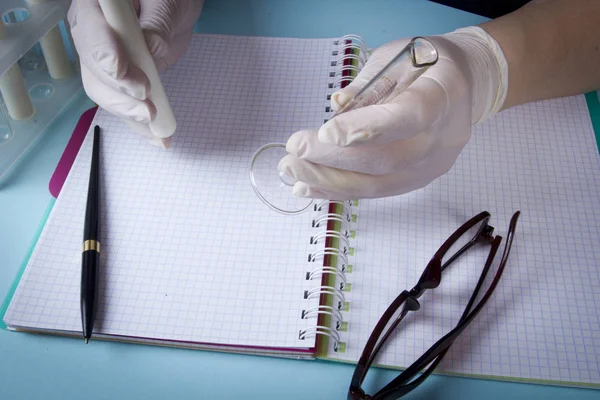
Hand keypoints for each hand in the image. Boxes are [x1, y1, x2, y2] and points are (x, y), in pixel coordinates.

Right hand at [68, 0, 203, 145]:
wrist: (175, 10)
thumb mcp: (165, 4)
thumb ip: (156, 23)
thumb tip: (150, 47)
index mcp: (95, 11)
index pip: (89, 33)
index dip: (102, 54)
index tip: (121, 70)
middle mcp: (93, 39)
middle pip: (94, 73)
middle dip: (119, 94)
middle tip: (146, 106)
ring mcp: (106, 66)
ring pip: (107, 96)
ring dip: (129, 114)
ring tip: (155, 124)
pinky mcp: (123, 85)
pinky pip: (126, 107)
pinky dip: (142, 126)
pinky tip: (159, 138)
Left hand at [279, 27, 507, 199]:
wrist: (465, 87)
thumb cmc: (428, 65)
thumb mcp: (400, 56)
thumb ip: (370, 82)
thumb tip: (337, 106)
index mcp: (444, 95)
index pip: (408, 117)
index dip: (368, 129)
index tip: (325, 133)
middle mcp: (443, 138)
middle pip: (387, 160)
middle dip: (334, 159)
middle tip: (294, 151)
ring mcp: (432, 166)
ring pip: (379, 184)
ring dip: (329, 180)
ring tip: (291, 171)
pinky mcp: (417, 181)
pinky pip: (376, 192)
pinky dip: (339, 190)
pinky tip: (308, 187)